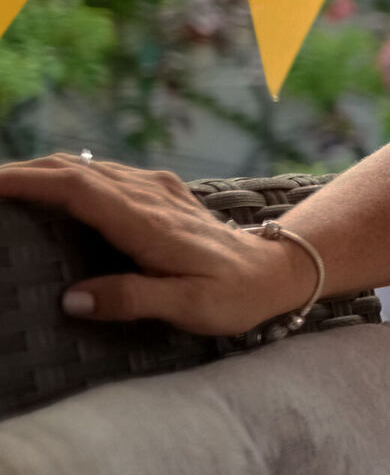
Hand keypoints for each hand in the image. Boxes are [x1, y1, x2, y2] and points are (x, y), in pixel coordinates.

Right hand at [0, 154, 309, 333]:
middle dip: (21, 172)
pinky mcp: (159, 192)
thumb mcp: (190, 307)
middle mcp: (148, 195)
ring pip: (85, 167)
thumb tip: (73, 299)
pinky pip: (101, 174)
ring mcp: (154, 189)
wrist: (277, 270)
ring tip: (1, 187)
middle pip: (73, 169)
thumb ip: (133, 300)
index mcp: (148, 222)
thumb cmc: (235, 295)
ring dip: (39, 171)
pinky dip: (64, 175)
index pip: (78, 189)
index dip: (31, 183)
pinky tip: (46, 187)